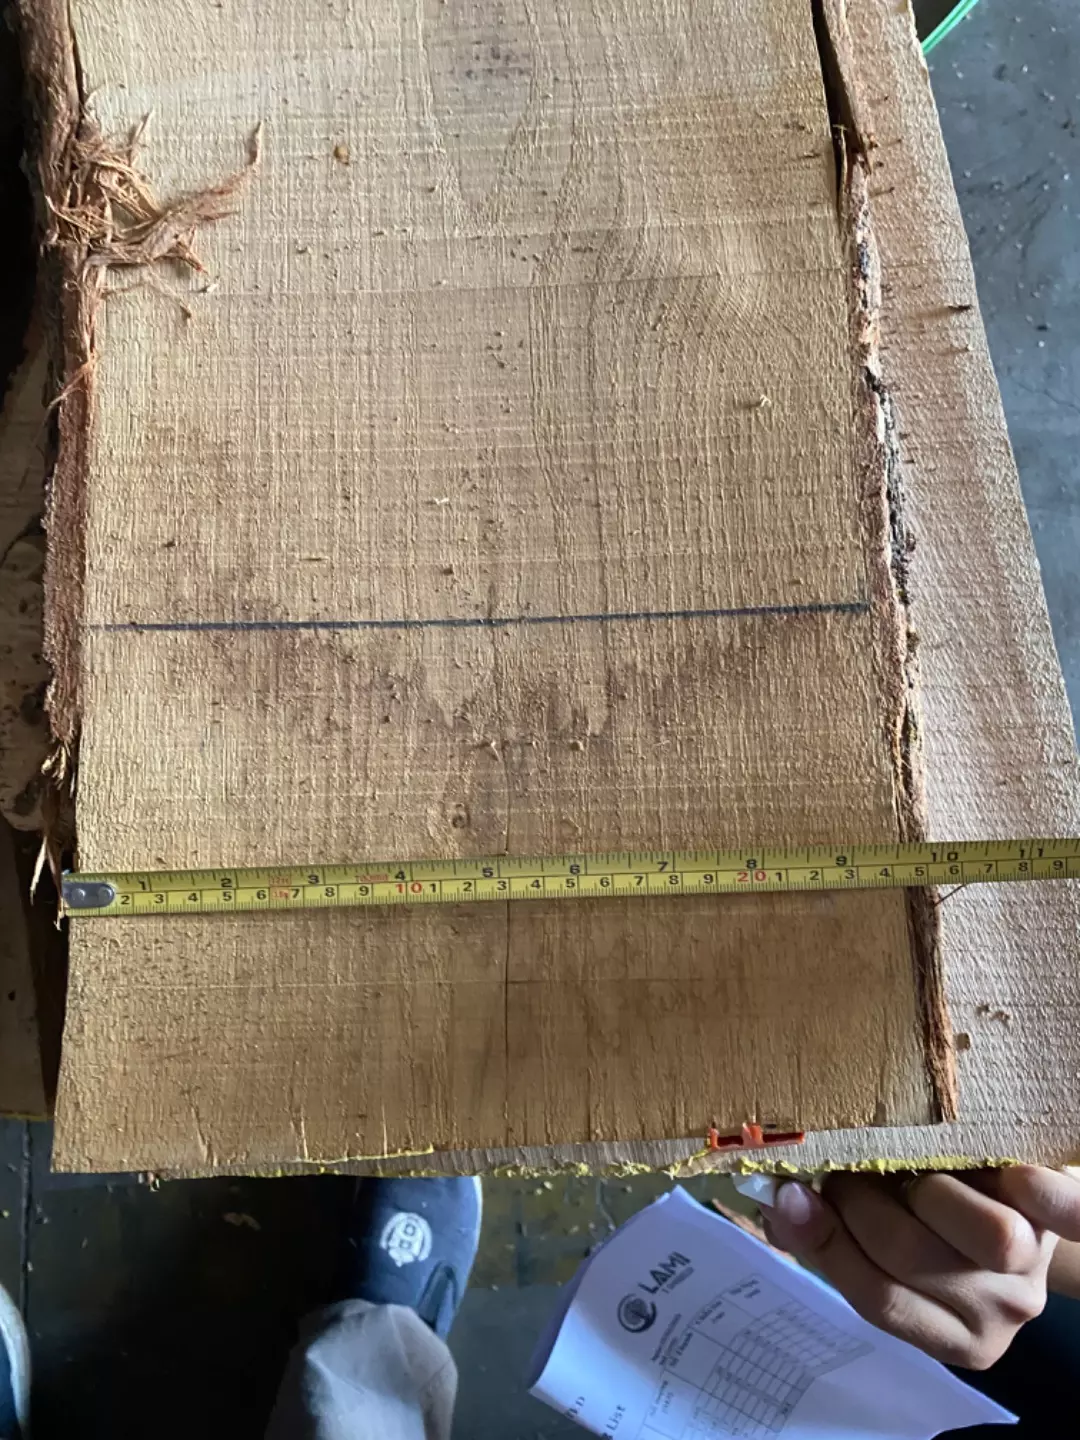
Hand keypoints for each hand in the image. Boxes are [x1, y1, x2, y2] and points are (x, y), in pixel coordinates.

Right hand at [760, 1166, 1079, 1369]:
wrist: (1024, 1212)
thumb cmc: (935, 1226)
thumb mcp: (885, 1248)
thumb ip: (832, 1236)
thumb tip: (777, 1195)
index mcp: (949, 1337)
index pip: (876, 1298)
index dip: (827, 1241)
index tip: (792, 1193)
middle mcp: (997, 1315)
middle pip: (913, 1257)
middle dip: (861, 1199)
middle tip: (848, 1167)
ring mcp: (1033, 1270)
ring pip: (979, 1232)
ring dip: (932, 1188)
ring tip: (908, 1163)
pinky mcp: (1060, 1219)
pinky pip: (1067, 1211)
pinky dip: (1046, 1195)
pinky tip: (1016, 1177)